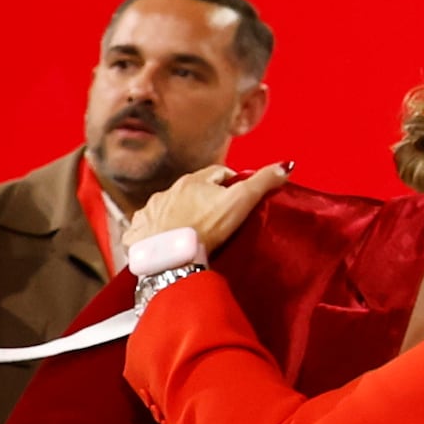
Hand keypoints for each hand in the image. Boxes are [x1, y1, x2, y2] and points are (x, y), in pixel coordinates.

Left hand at [124, 162, 288, 258]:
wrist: (169, 259)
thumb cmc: (205, 229)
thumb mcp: (240, 203)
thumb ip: (263, 181)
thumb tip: (285, 165)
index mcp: (193, 181)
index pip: (219, 173)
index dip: (232, 183)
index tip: (239, 198)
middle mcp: (167, 191)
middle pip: (193, 189)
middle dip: (204, 198)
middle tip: (219, 217)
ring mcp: (150, 211)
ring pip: (169, 207)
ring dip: (180, 213)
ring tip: (193, 231)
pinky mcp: (137, 232)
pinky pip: (148, 227)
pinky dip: (158, 231)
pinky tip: (167, 241)